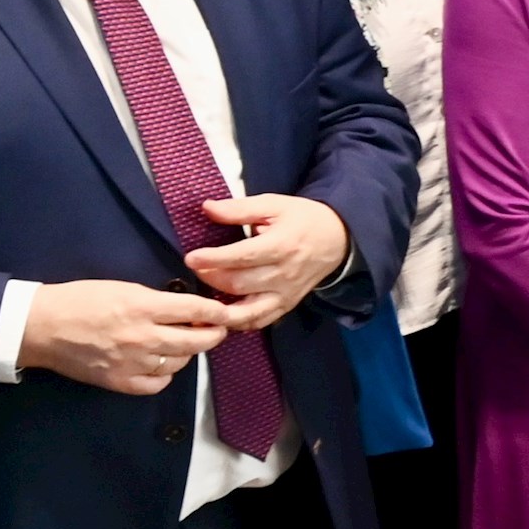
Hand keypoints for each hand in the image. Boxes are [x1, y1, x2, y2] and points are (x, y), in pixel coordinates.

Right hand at [19, 279, 238, 394]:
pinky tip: (160, 363)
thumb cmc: (80, 299)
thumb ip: (157, 299)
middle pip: (196, 342)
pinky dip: (164, 373)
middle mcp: (142, 337)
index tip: (226, 312)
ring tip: (181, 343)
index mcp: (143, 307)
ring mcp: (132, 363)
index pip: (196, 311)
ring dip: (187, 353)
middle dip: (213, 335)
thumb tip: (188, 308)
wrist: (40, 327)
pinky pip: (158, 383)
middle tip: (216, 330)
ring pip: (180, 362)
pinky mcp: (120, 382)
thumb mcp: (123, 287)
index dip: (218, 312)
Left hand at [182, 192, 355, 328]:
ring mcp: (286, 294)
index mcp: (280, 245)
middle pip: (238, 285)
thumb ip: (239, 209)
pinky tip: (223, 315)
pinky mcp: (287, 305)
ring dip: (220, 309)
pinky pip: (259, 321)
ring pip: (246, 311)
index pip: (241, 257)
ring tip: (203, 299)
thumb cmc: (303, 218)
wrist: (338, 239)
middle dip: (211, 278)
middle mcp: (283, 274)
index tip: (190, 257)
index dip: (212, 259)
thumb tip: (207, 208)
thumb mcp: (274, 205)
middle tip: (196, 269)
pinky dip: (239, 323)